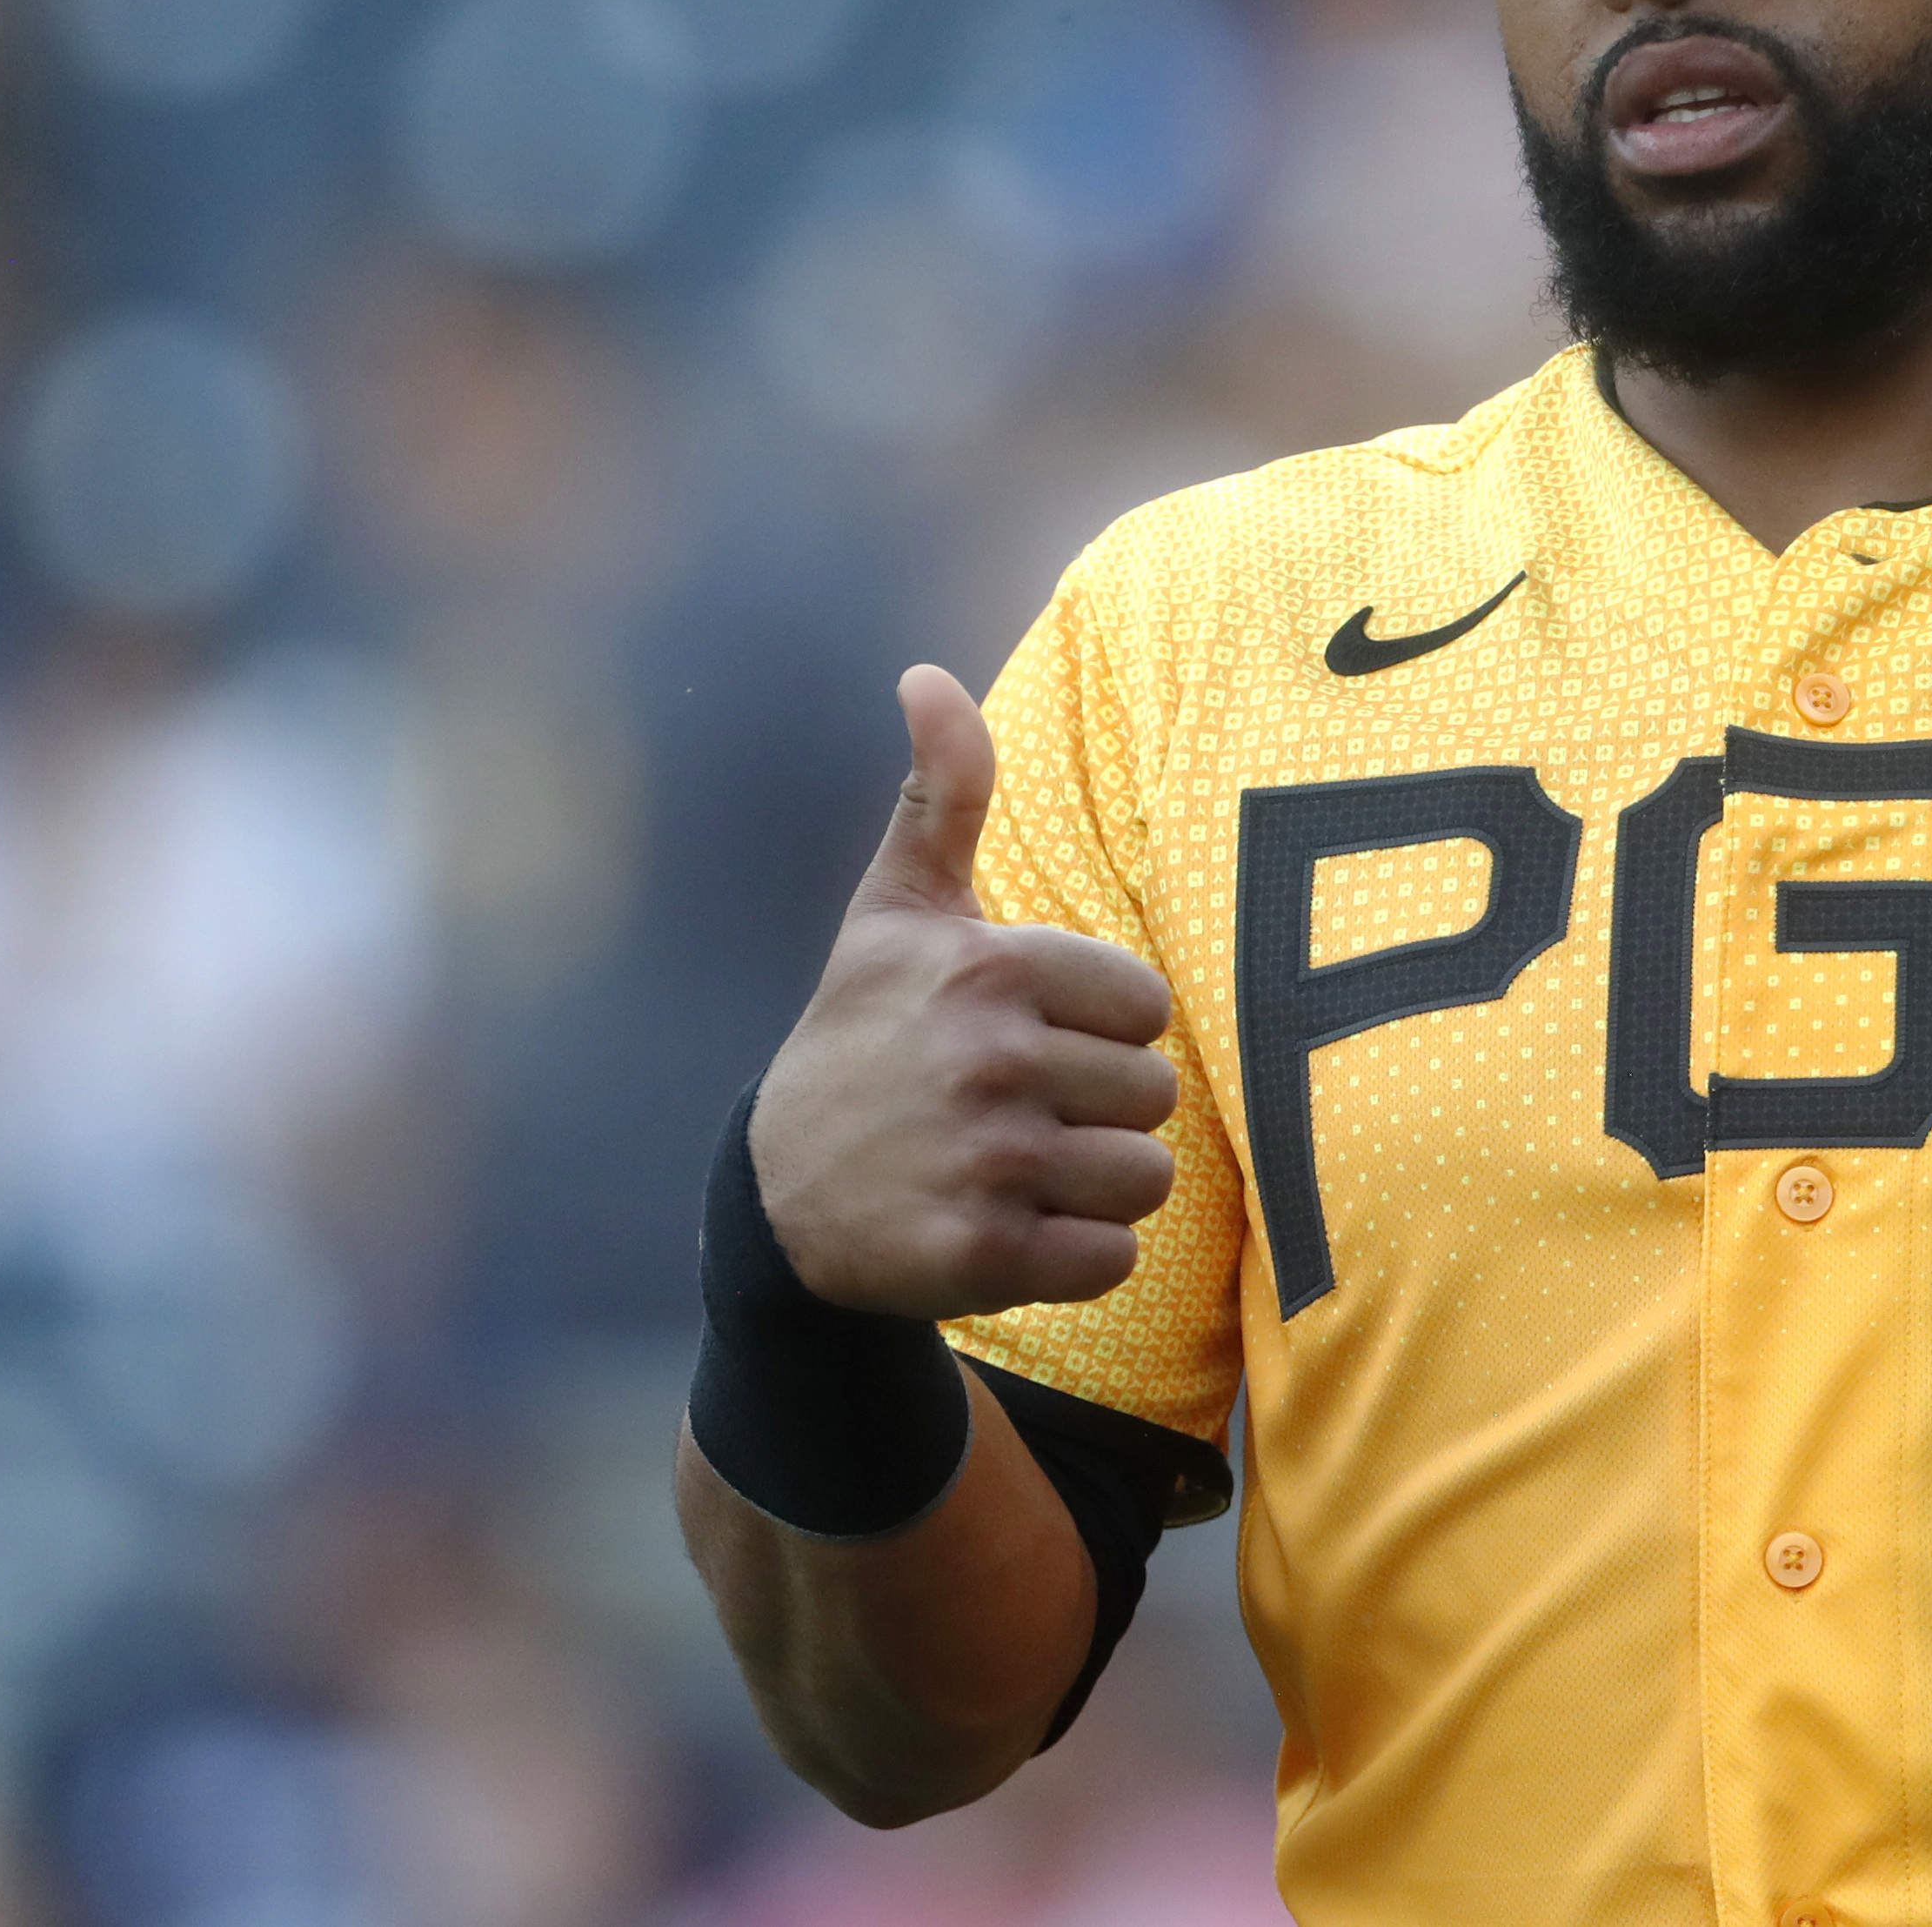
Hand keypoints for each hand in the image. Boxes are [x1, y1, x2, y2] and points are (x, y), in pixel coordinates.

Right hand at [748, 666, 1178, 1315]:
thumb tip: (926, 674)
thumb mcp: (897, 911)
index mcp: (990, 968)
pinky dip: (1076, 1256)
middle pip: (1153, 1094)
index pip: (1149, 1007)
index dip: (1100, 1029)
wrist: (778, 1195)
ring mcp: (987, 1161)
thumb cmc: (864, 1036)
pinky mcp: (986, 1255)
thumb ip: (940, 793)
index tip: (1026, 1037)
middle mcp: (989, 1059)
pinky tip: (1009, 1227)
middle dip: (1099, 1110)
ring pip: (1146, 1177)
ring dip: (1094, 1185)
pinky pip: (1112, 1257)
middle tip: (1014, 1110)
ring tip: (1017, 1168)